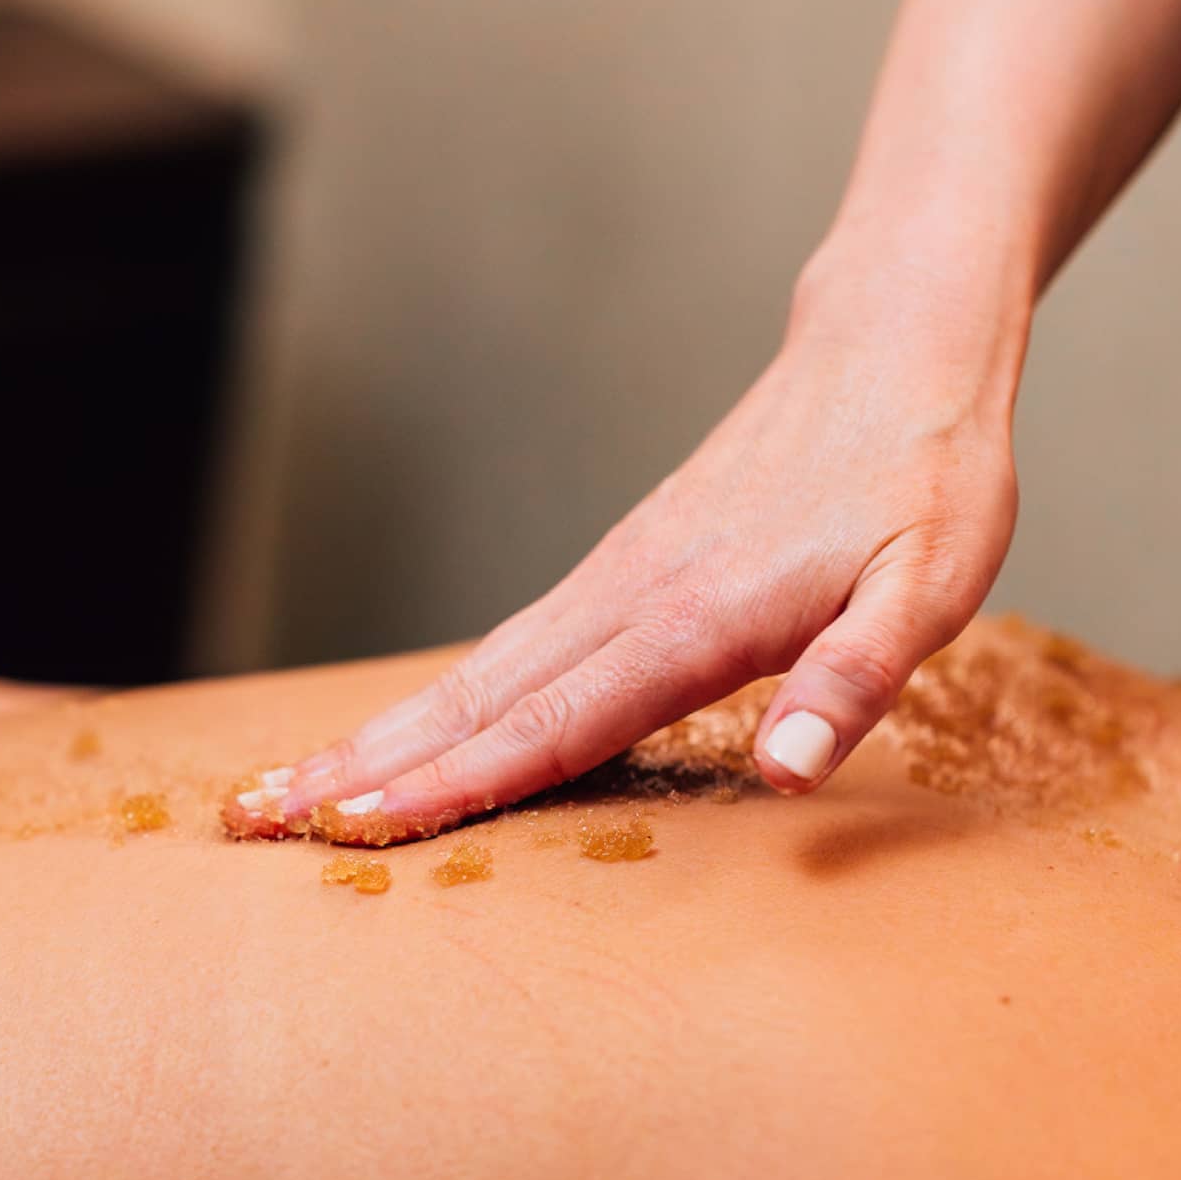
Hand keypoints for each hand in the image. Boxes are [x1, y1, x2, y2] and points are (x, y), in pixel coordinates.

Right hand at [279, 254, 1025, 832]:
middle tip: (255, 810)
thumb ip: (851, 680)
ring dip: (380, 729)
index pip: (550, 723)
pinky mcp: (623, 565)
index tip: (354, 829)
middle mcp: (628, 598)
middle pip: (473, 697)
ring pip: (474, 668)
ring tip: (297, 776)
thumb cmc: (921, 477)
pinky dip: (442, 693)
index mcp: (693, 620)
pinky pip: (512, 643)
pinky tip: (413, 723)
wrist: (889, 350)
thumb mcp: (925, 585)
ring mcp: (615, 577)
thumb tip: (789, 773)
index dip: (453, 783)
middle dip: (364, 764)